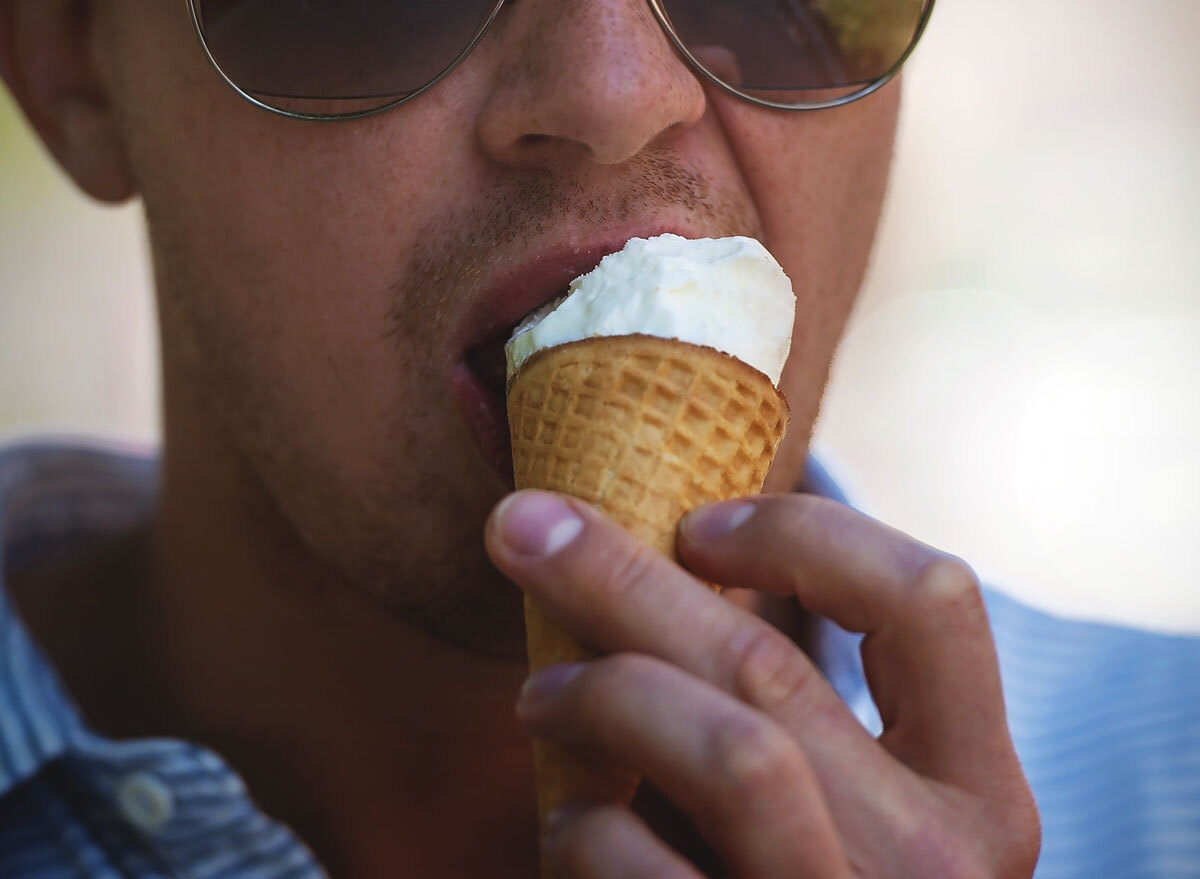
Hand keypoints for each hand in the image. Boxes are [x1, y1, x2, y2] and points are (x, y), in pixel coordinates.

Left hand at [485, 490, 1040, 877]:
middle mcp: (939, 864)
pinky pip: (651, 872)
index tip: (695, 525)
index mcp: (979, 791)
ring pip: (734, 753)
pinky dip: (588, 832)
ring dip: (608, 694)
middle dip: (620, 574)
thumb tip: (653, 537)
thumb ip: (787, 695)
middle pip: (774, 665)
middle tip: (525, 529)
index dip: (803, 533)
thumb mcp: (836, 798)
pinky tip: (570, 827)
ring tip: (538, 694)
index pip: (931, 597)